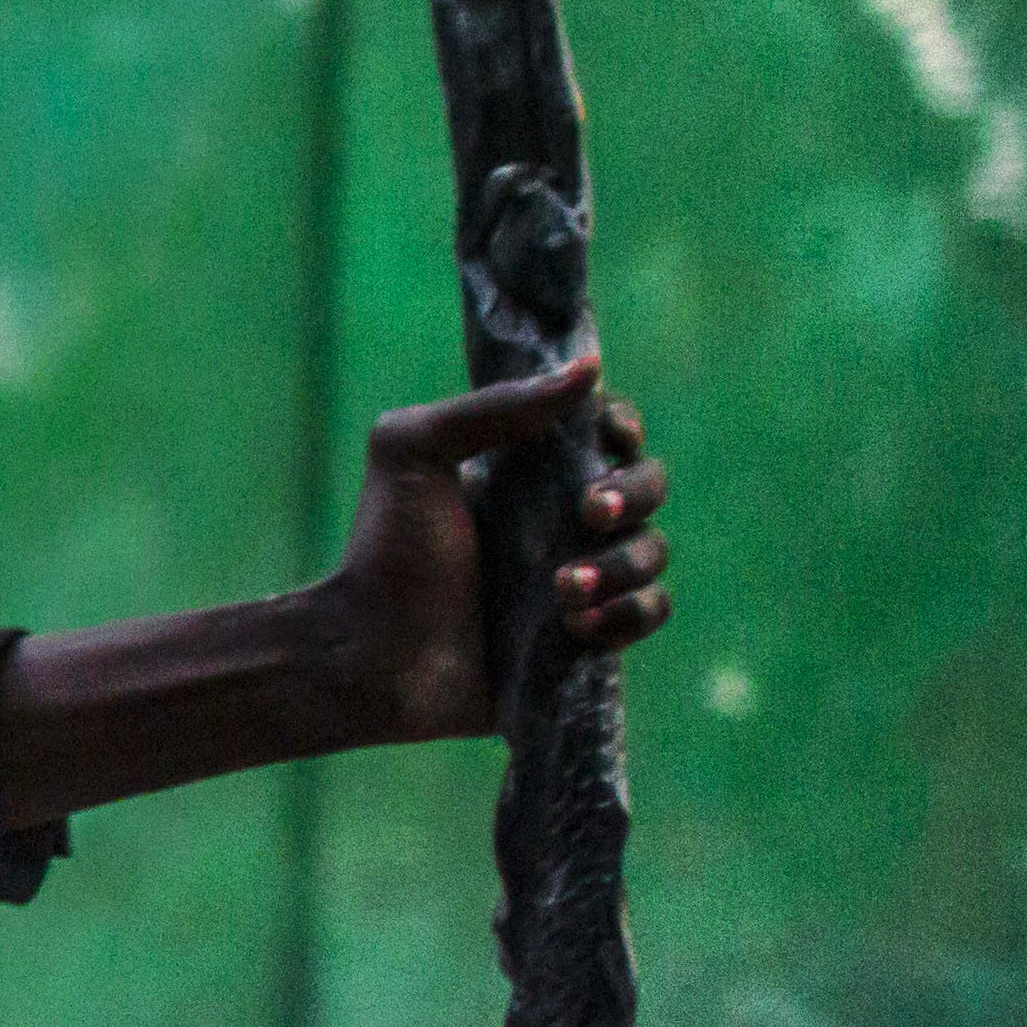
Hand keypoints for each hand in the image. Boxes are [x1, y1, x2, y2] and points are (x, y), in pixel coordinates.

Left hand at [320, 352, 675, 743]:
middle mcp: (556, 519)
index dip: (619, 428)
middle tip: (587, 513)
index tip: (607, 437)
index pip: (603, 432)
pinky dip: (628, 613)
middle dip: (631, 494)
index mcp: (522, 471)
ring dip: (623, 564)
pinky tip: (577, 625)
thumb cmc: (385, 553)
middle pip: (646, 486)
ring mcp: (577, 577)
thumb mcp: (413, 455)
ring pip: (652, 550)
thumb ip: (491, 407)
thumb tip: (589, 370)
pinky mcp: (588, 635)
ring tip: (564, 589)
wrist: (374, 656)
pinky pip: (648, 612)